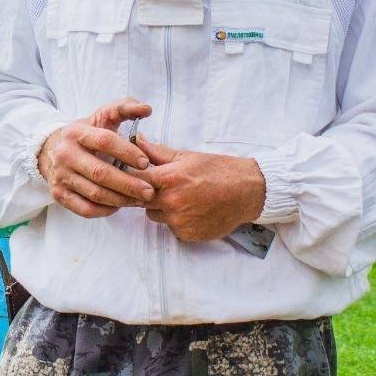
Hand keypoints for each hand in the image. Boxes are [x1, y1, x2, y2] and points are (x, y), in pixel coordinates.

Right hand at [38, 97, 154, 217]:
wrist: (51, 150)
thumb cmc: (86, 134)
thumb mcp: (101, 117)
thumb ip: (124, 108)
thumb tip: (147, 109)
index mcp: (76, 133)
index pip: (104, 141)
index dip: (127, 152)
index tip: (145, 162)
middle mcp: (65, 155)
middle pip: (100, 173)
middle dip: (128, 184)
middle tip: (149, 190)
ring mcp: (60, 176)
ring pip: (95, 194)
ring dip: (121, 199)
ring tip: (140, 200)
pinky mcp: (59, 195)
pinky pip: (85, 209)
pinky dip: (105, 210)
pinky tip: (119, 205)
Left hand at [132, 136, 265, 242]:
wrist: (247, 191)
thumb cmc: (218, 170)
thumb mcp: (187, 157)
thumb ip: (158, 153)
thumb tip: (137, 141)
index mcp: (169, 179)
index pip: (133, 180)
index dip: (129, 177)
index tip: (130, 175)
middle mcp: (171, 202)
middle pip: (140, 200)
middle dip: (145, 193)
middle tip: (160, 186)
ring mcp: (179, 221)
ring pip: (154, 216)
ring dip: (160, 208)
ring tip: (180, 197)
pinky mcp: (187, 234)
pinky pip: (171, 228)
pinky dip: (176, 220)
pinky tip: (191, 210)